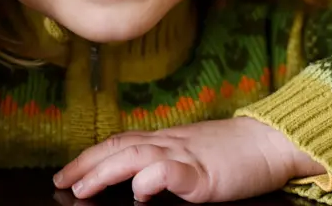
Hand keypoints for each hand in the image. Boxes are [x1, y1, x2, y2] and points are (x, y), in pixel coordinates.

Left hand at [53, 118, 325, 202]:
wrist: (271, 141)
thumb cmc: (236, 153)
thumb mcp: (194, 155)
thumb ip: (166, 165)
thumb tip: (137, 184)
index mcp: (166, 140)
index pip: (119, 143)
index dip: (90, 156)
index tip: (66, 172)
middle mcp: (170, 143)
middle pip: (119, 148)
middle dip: (85, 164)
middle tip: (60, 181)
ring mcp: (187, 155)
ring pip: (136, 156)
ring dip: (105, 171)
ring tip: (82, 187)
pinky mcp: (206, 173)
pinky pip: (174, 171)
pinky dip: (153, 177)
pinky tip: (139, 190)